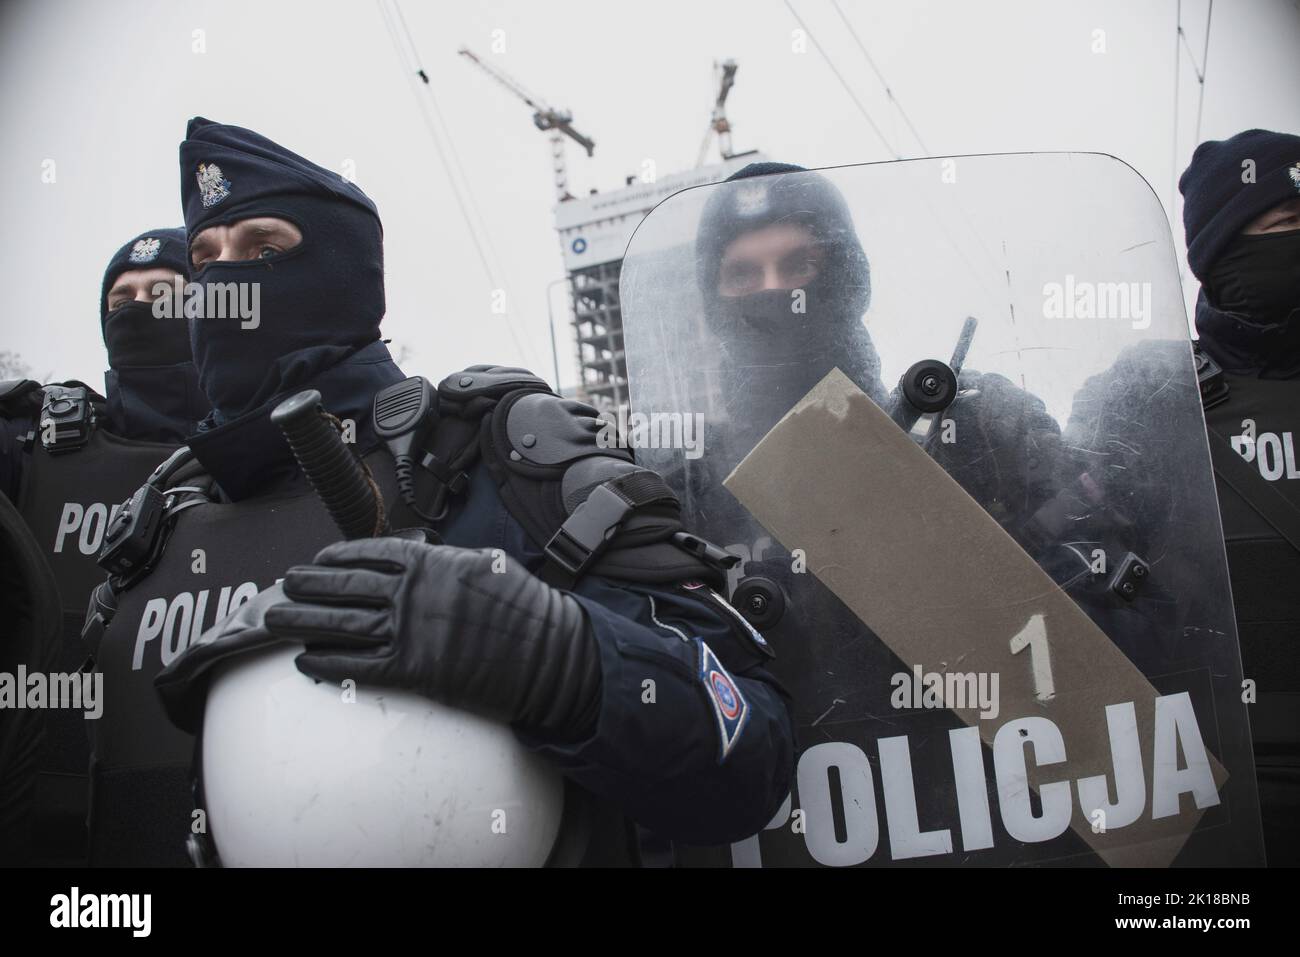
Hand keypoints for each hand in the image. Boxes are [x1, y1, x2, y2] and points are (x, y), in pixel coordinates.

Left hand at [262, 537, 601, 738]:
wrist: (547, 652)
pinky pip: (357, 667)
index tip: (318, 559)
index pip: (369, 553)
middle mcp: (413, 593)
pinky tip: (305, 661)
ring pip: (340, 626)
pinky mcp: (413, 671)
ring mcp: (410, 631)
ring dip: (302, 623)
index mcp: (430, 562)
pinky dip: (326, 664)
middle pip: (344, 587)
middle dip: (307, 585)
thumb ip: (447, 561)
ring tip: (276, 620)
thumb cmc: (524, 607)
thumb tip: (423, 559)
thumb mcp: (486, 563)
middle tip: (283, 585)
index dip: (336, 556)